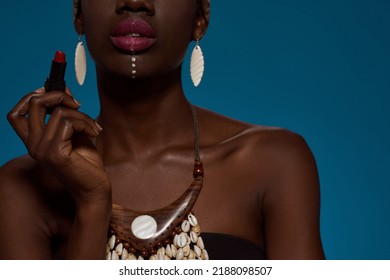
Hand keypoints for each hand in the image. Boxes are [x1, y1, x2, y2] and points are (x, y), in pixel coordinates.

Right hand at [7, 87, 110, 206]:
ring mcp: (41, 149)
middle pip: (34, 104)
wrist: (95, 188)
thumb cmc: (87, 163)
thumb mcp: (76, 132)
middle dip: (59, 95)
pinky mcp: (55, 153)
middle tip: (78, 104)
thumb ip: (67, 113)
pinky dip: (86, 123)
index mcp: (35, 141)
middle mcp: (33, 145)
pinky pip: (68, 122)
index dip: (29, 97)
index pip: (15, 115)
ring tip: (94, 128)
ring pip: (59, 112)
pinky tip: (95, 133)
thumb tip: (63, 88)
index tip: (51, 92)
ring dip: (83, 115)